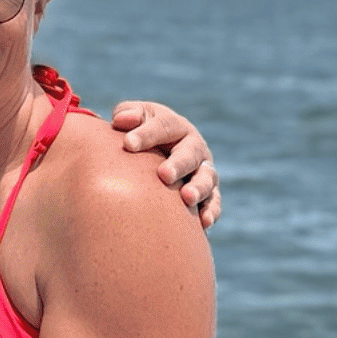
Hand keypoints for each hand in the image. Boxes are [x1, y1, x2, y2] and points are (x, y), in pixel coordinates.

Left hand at [111, 101, 220, 227]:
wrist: (157, 153)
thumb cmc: (139, 133)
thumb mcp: (134, 118)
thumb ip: (127, 114)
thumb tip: (122, 120)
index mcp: (175, 126)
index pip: (163, 126)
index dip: (146, 134)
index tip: (128, 144)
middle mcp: (193, 147)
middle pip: (190, 154)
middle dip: (178, 164)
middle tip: (164, 175)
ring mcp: (202, 170)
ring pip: (207, 178)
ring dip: (198, 188)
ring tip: (187, 199)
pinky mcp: (208, 193)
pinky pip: (214, 202)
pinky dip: (211, 211)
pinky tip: (203, 223)